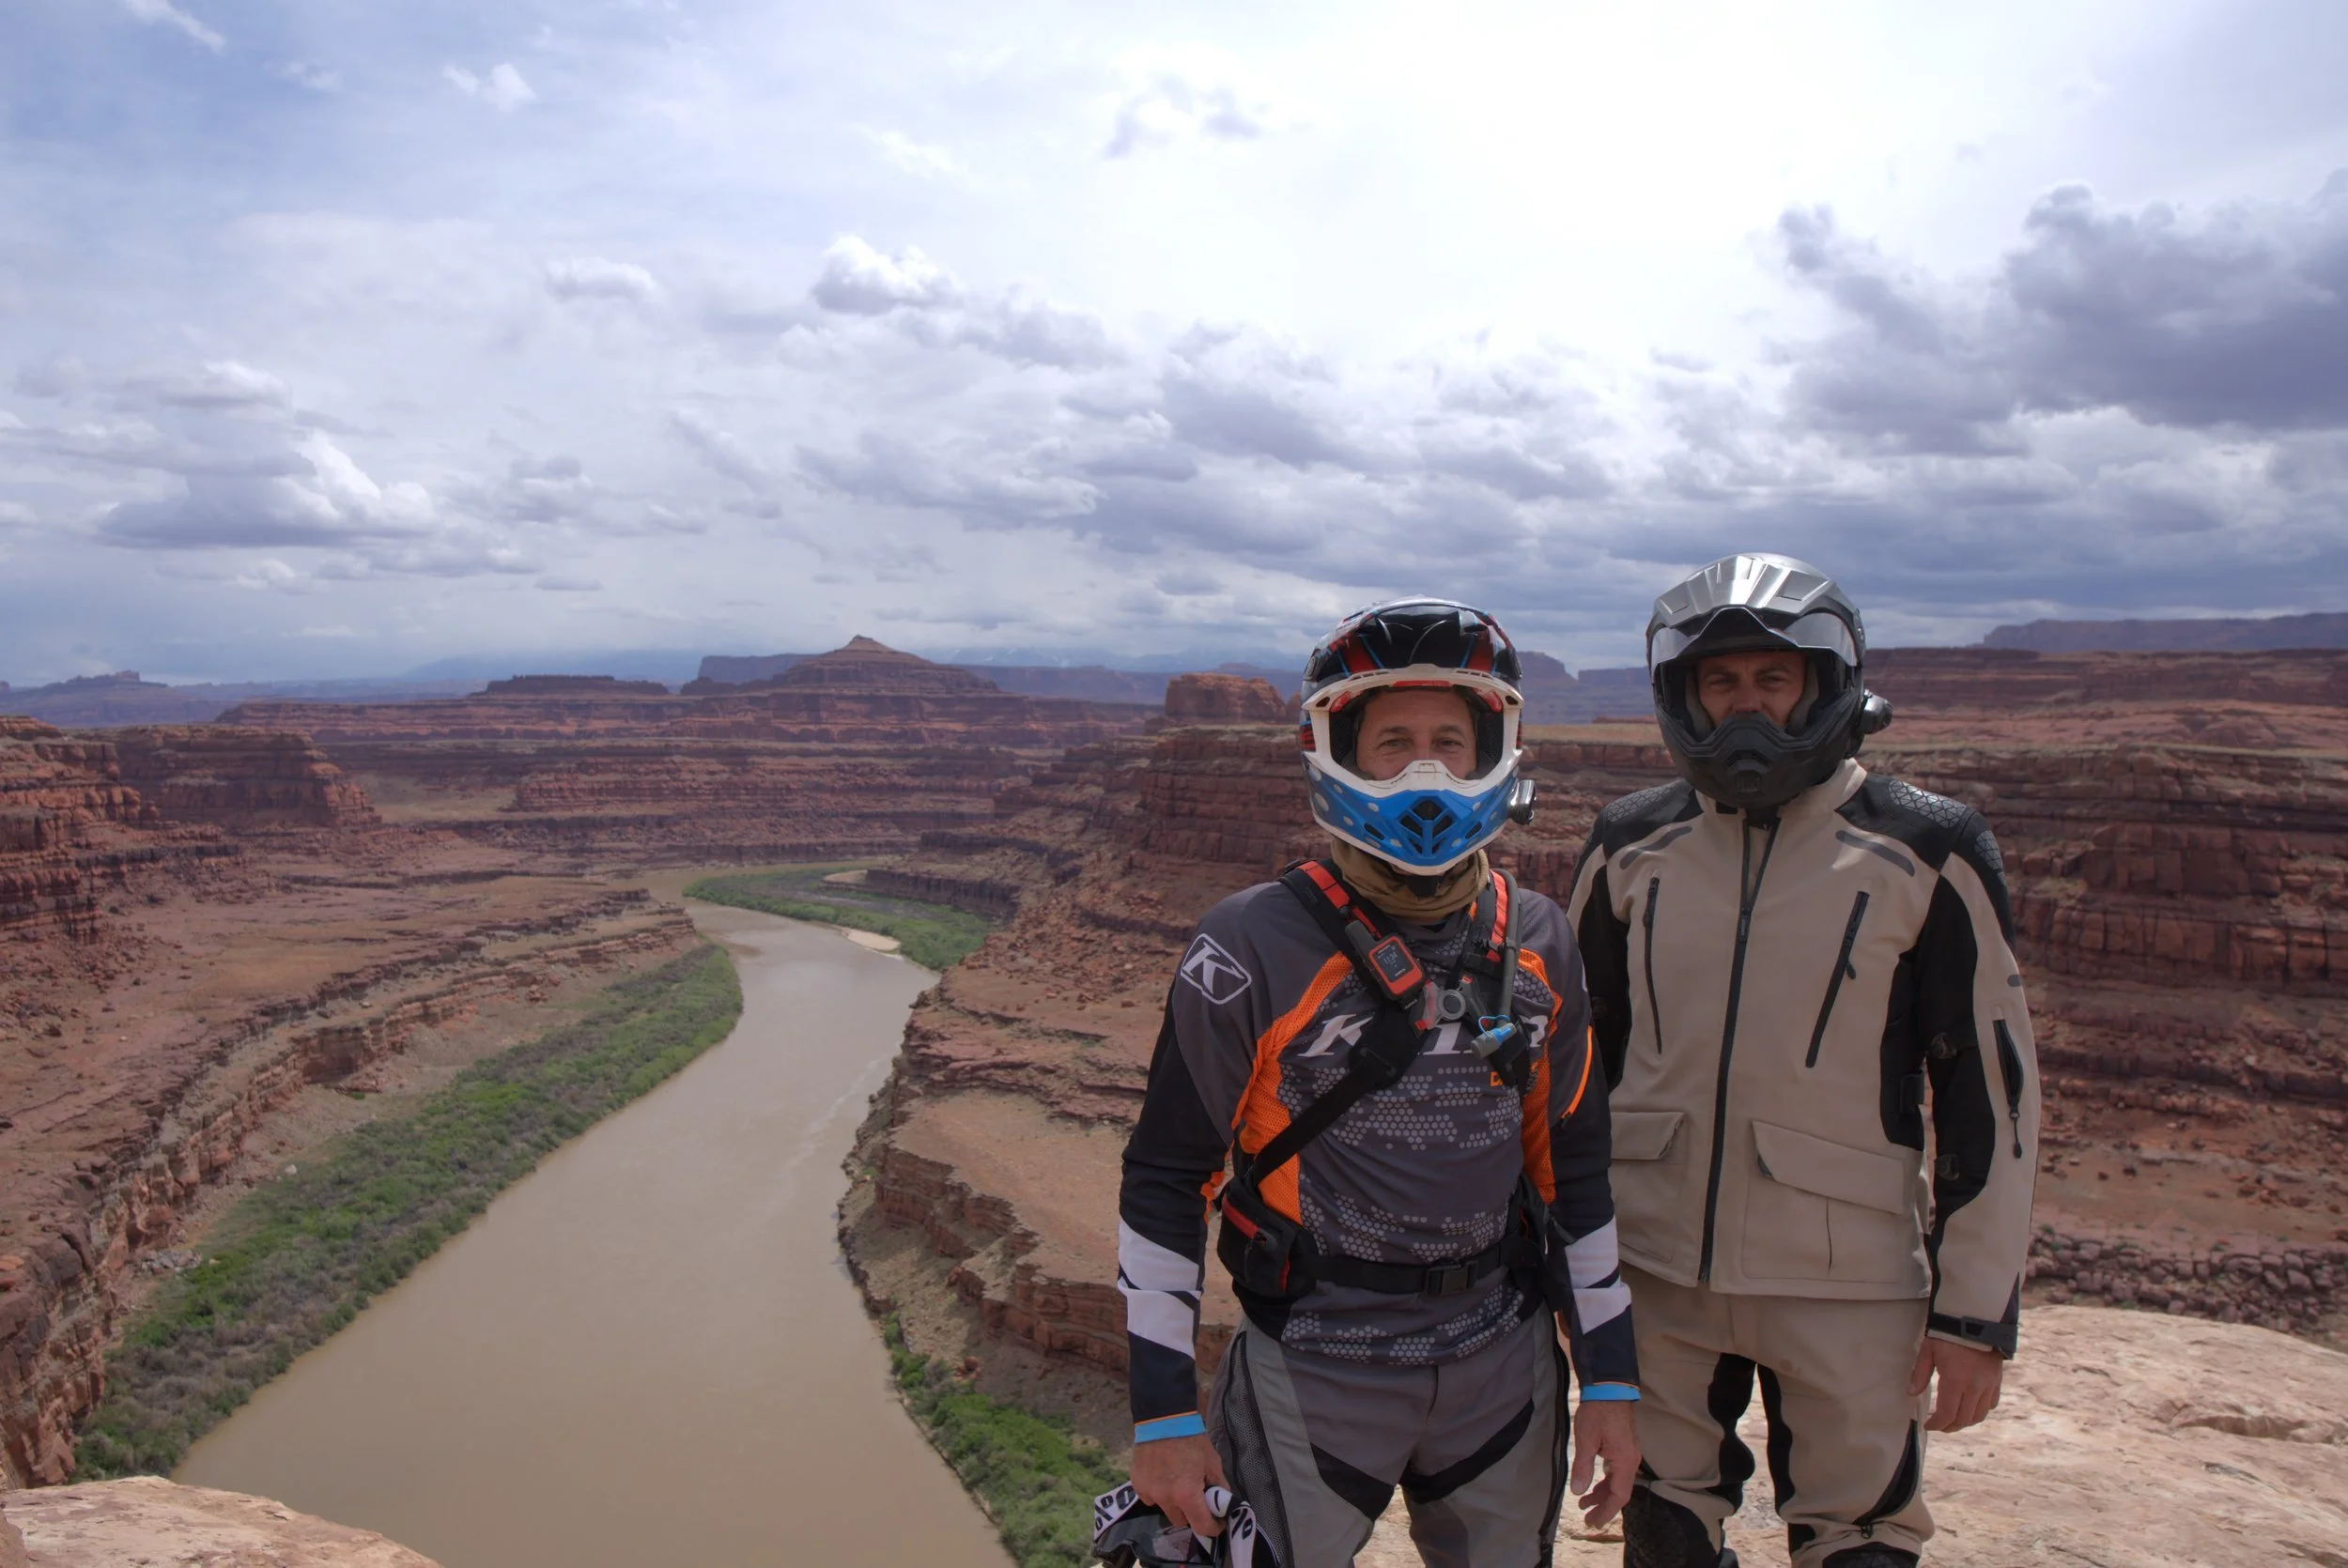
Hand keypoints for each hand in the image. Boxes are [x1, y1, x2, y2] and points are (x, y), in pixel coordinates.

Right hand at [1130, 1433, 1229, 1538]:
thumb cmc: (1192, 1439)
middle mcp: (1166, 1499)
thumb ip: (1219, 1486)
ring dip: (1173, 1503)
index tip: (1217, 1522)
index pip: (1201, 1526)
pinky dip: (1157, 1492)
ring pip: (1164, 1509)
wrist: (1163, 1418)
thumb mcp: (1212, 1462)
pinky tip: (1162, 1476)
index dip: (1213, 1527)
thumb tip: (1223, 1503)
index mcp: (1187, 1495)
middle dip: (1191, 1514)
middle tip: (1196, 1498)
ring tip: (1177, 1483)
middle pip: (1181, 1521)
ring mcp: (1149, 1492)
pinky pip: (1150, 1498)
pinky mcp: (1137, 1484)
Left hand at [1569, 1398, 1637, 1528]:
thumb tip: (1578, 1491)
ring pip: (1618, 1481)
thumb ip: (1583, 1467)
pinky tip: (1595, 1483)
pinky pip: (1618, 1471)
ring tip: (1584, 1502)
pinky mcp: (1625, 1447)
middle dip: (1603, 1506)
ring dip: (1602, 1493)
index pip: (1618, 1496)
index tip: (1593, 1522)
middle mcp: (1631, 1460)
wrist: (1610, 1388)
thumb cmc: (1598, 1412)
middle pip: (1620, 1491)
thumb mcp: (1586, 1440)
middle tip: (1587, 1518)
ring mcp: (1630, 1453)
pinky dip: (1606, 1481)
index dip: (1606, 1512)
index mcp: (1624, 1461)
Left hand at [1908, 1335, 2003, 1431]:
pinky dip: (1980, 1411)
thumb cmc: (1947, 1334)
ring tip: (1953, 1420)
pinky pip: (1991, 1404)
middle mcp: (1975, 1387)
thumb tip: (1911, 1393)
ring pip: (1979, 1415)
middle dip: (1949, 1426)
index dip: (1937, 1424)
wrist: (1975, 1318)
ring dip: (1965, 1422)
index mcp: (1955, 1380)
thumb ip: (1920, 1374)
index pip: (1947, 1414)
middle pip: (1963, 1419)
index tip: (1929, 1425)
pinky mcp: (1997, 1380)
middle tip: (1939, 1425)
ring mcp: (1988, 1385)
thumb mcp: (1928, 1351)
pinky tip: (1970, 1408)